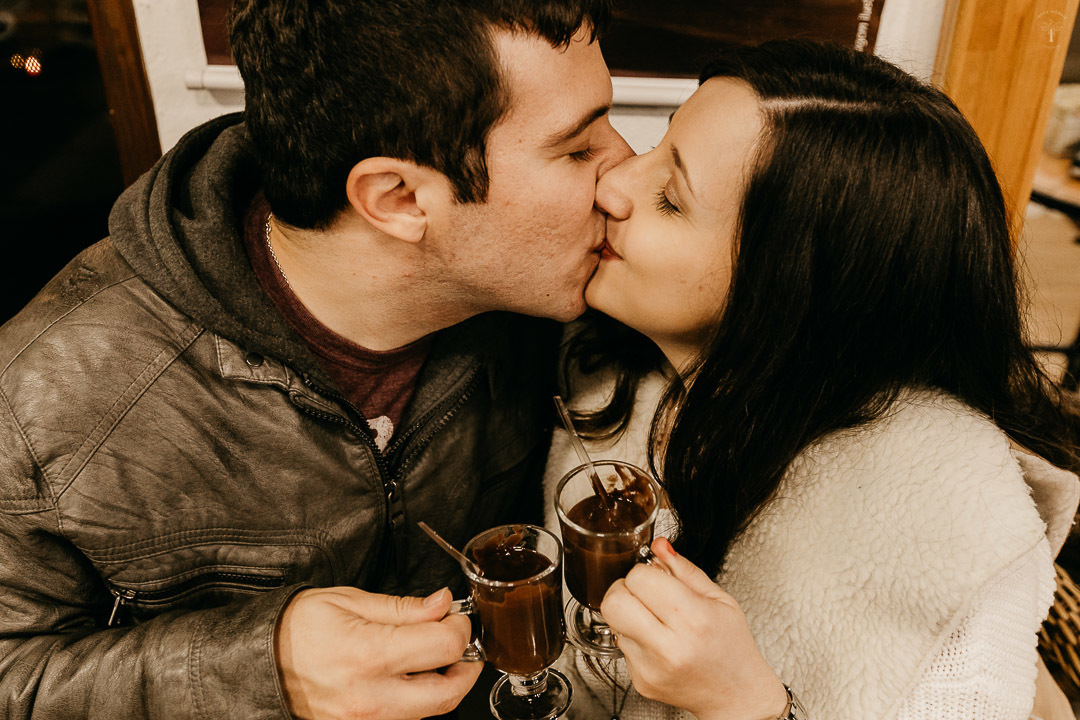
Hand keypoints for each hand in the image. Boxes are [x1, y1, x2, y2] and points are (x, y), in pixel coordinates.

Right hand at [275, 586, 481, 719]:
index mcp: (369, 654)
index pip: (443, 647)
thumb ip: (403, 607)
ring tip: (436, 658)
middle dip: (467, 668)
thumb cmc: (298, 627)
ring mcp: (365, 719)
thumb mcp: (350, 600)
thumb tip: (443, 605)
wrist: (258, 662)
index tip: (456, 617)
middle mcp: (370, 695)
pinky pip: (404, 719)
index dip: (460, 628)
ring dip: (444, 686)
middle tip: (464, 647)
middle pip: (447, 694)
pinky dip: (418, 700)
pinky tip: (411, 677)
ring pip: (429, 712)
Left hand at [601, 538, 787, 719]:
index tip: (656, 577)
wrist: (737, 695)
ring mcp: (651, 667)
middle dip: (624, 588)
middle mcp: (669, 646)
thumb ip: (684, 570)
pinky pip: (620, 644)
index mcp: (693, 619)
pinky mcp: (640, 680)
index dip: (645, 571)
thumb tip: (659, 546)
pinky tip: (656, 640)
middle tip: (643, 593)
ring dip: (627, 612)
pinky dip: (633, 636)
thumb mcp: (720, 599)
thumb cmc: (732, 647)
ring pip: (612, 622)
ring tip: (653, 618)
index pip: (640, 578)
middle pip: (614, 601)